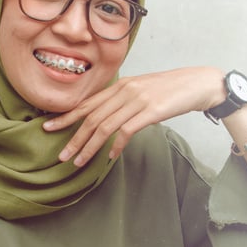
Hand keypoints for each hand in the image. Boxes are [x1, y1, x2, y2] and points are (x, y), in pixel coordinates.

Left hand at [42, 67, 225, 166]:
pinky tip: (110, 157)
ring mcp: (137, 100)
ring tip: (79, 162)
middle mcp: (124, 91)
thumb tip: (104, 116)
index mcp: (119, 85)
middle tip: (61, 155)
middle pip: (91, 117)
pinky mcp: (150, 111)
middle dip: (73, 138)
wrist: (198, 85)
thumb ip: (121, 99)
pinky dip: (116, 146)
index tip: (48, 127)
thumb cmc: (169, 89)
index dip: (66, 117)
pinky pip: (126, 131)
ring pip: (104, 127)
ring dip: (90, 147)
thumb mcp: (141, 89)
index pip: (87, 103)